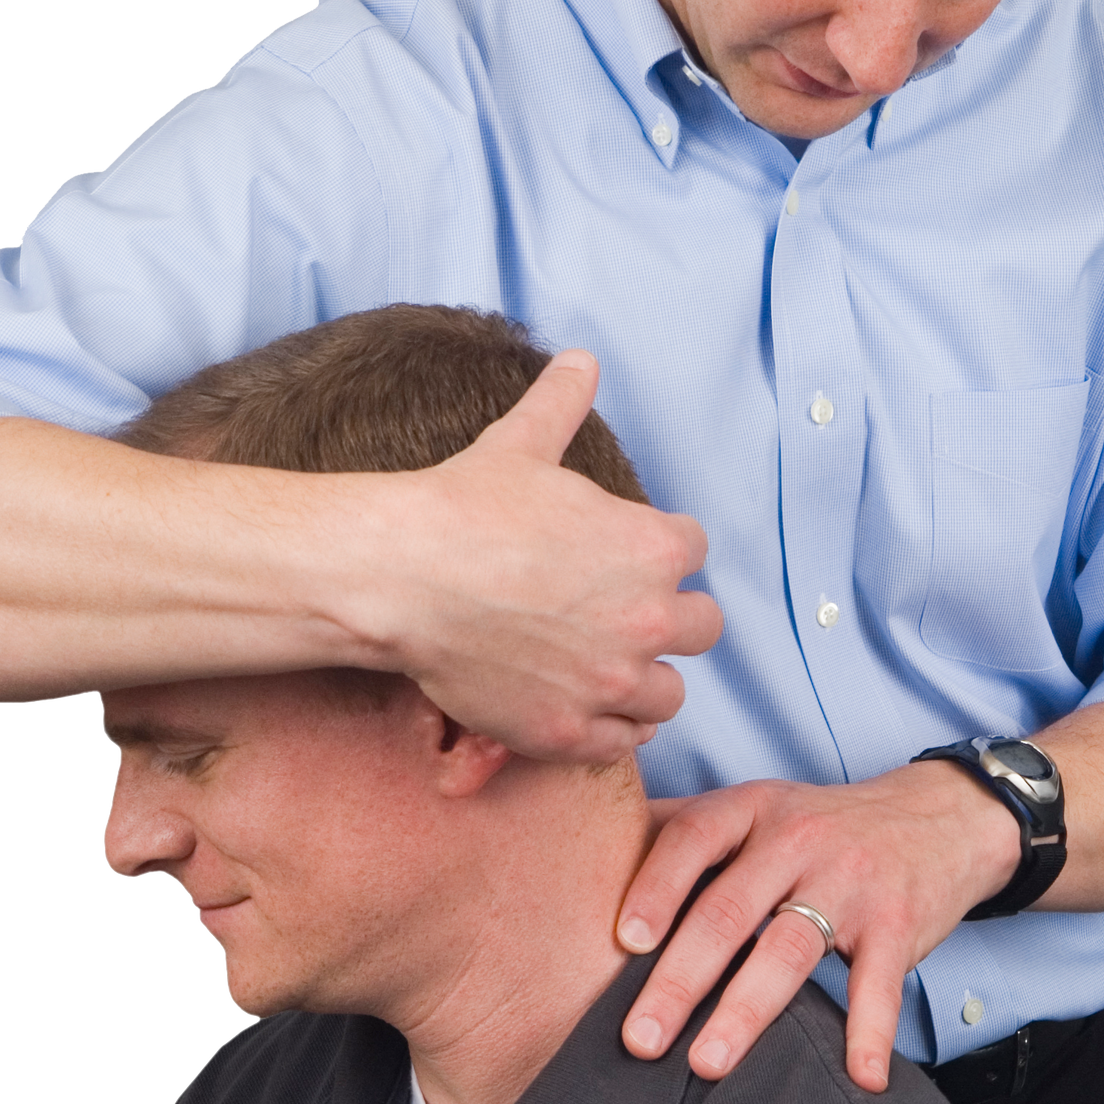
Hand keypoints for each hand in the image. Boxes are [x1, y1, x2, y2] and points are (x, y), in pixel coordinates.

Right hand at [380, 352, 723, 764]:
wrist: (402, 576)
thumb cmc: (463, 507)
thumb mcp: (521, 444)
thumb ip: (563, 403)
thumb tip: (580, 360)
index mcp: (651, 545)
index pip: (694, 549)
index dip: (662, 549)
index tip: (630, 555)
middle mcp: (647, 618)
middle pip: (702, 627)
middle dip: (671, 618)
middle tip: (626, 613)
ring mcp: (610, 681)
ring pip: (669, 695)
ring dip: (647, 680)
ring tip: (612, 667)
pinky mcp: (570, 730)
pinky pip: (623, 743)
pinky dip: (612, 730)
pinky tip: (591, 709)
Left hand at [615, 763, 1021, 1089]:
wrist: (938, 818)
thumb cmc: (820, 826)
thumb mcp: (755, 809)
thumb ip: (682, 830)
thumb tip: (582, 856)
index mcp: (751, 809)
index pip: (692, 839)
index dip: (655, 887)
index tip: (621, 941)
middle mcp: (798, 838)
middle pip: (730, 909)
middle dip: (680, 978)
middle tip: (639, 1039)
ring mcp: (850, 881)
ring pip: (790, 949)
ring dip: (746, 1012)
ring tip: (708, 1064)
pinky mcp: (900, 923)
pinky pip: (880, 983)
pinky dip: (870, 1033)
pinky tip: (858, 1077)